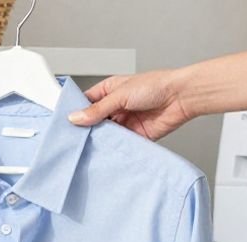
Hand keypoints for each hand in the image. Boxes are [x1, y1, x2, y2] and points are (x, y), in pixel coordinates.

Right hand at [68, 70, 193, 140]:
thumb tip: (76, 118)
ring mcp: (125, 122)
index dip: (75, 112)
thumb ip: (97, 109)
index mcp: (109, 91)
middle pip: (94, 121)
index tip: (65, 123)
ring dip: (99, 140)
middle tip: (74, 138)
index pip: (86, 103)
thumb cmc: (156, 86)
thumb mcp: (120, 95)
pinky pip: (120, 144)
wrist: (181, 98)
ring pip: (105, 134)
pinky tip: (105, 151)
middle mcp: (116, 107)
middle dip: (86, 129)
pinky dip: (113, 148)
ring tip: (88, 146)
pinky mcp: (135, 136)